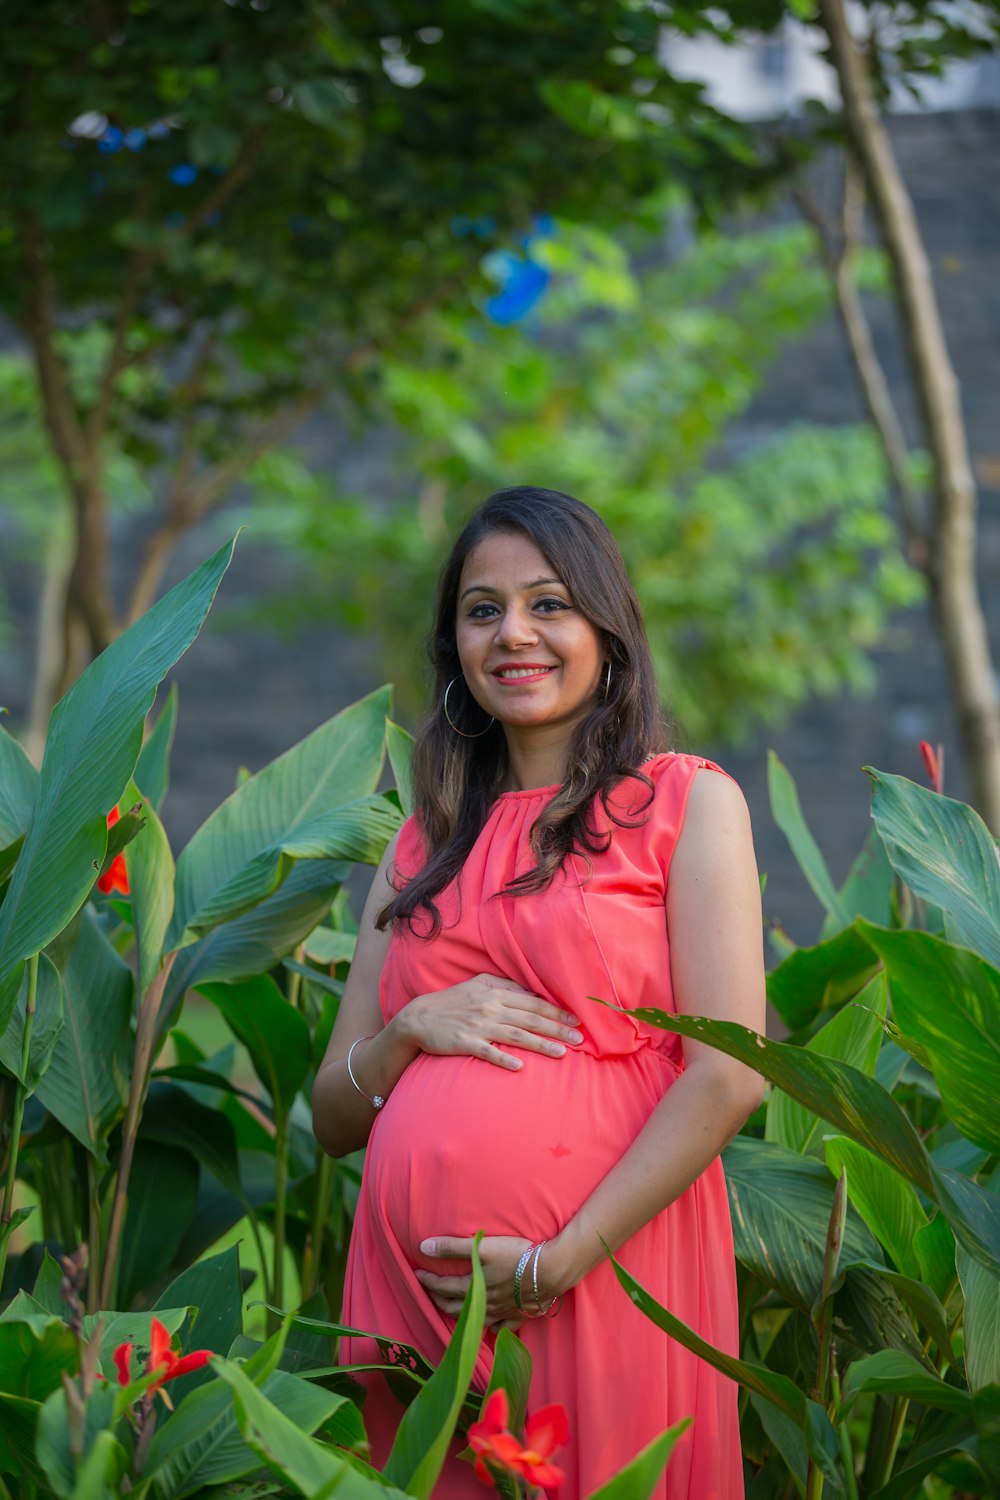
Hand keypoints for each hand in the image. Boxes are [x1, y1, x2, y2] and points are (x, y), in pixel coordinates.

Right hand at [396, 974, 583, 1070]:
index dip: (556, 1011)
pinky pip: (488, 1052)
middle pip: (530, 1019)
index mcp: (495, 993)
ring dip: (541, 1045)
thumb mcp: (477, 985)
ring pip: (516, 1035)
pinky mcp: (465, 1043)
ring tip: (562, 1054)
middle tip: (580, 1038)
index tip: (576, 1020)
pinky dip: (504, 1059)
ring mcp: (478, 1026)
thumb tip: (530, 992)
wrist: (418, 1018)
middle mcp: (490, 1008)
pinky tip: (521, 1068)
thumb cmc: (451, 1002)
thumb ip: (503, 986)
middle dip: (557, 1028)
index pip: (532, 1002)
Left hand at [416, 1235, 563, 1329]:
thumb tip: (423, 1247)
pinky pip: (502, 1327)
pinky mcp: (519, 1315)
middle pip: (455, 1306)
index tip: (417, 1274)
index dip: (428, 1280)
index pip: (443, 1286)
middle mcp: (484, 1304)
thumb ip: (453, 1247)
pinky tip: (490, 1326)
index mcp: (473, 1287)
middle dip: (439, 1299)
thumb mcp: (482, 1247)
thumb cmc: (515, 1256)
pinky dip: (493, 1327)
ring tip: (453, 1309)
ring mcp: (502, 1313)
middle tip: (430, 1291)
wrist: (550, 1271)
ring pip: (475, 1319)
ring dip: (461, 1315)